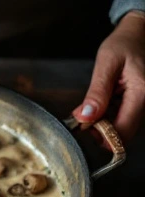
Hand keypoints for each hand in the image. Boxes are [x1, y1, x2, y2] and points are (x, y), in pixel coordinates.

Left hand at [74, 12, 144, 139]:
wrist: (137, 35)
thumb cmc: (123, 44)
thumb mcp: (106, 64)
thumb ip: (97, 92)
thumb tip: (85, 117)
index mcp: (141, 92)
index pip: (123, 130)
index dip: (101, 136)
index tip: (83, 127)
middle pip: (124, 133)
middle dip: (101, 132)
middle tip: (83, 119)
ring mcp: (144, 102)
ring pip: (124, 127)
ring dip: (104, 124)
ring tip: (91, 108)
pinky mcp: (139, 102)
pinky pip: (125, 117)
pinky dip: (110, 116)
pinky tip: (101, 105)